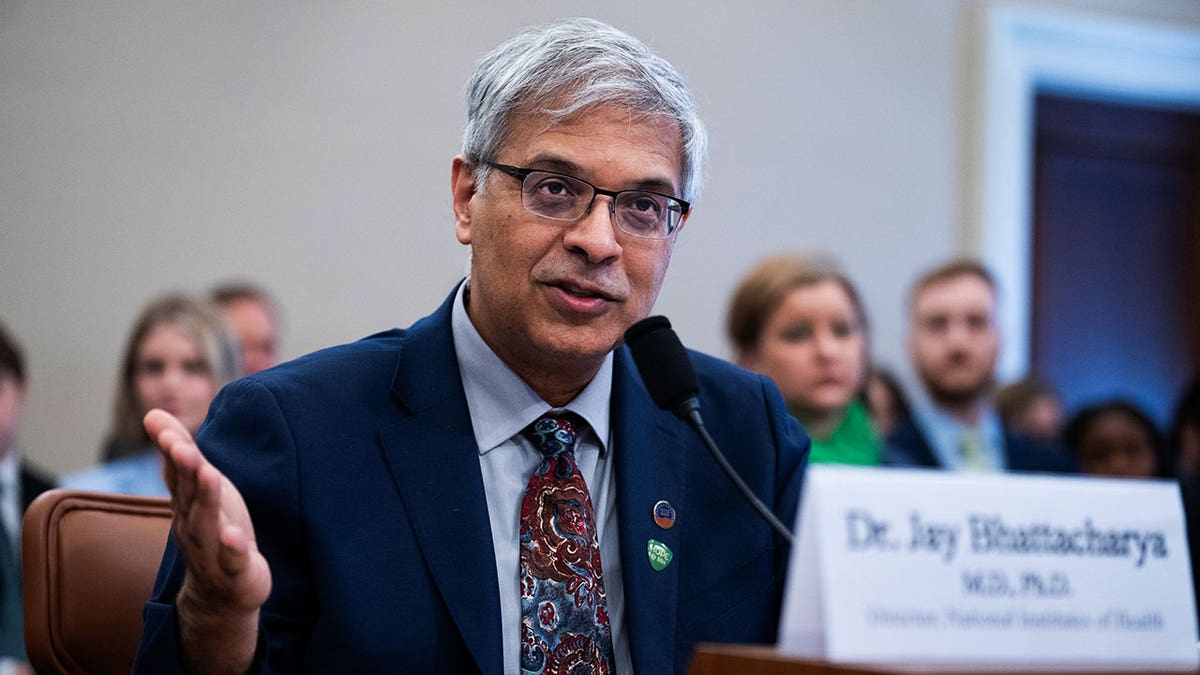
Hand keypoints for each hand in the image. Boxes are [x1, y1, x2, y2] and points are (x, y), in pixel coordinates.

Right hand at [145, 409, 270, 672]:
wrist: (223, 593)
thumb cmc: (214, 529)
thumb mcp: (200, 488)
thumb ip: (181, 453)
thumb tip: (153, 413)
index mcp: (186, 504)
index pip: (175, 473)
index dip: (170, 450)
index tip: (162, 426)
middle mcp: (193, 526)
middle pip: (187, 495)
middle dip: (184, 469)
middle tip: (180, 445)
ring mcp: (212, 550)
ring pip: (207, 524)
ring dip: (206, 500)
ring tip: (210, 475)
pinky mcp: (235, 572)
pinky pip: (232, 560)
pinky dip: (232, 548)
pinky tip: (233, 535)